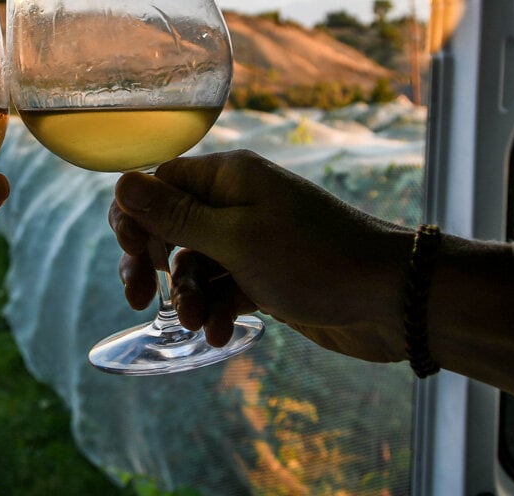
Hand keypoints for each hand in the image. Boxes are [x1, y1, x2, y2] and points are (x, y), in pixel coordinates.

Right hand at [110, 149, 409, 362]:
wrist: (393, 299)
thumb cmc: (316, 258)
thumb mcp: (235, 239)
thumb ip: (175, 215)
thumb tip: (120, 182)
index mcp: (228, 177)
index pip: (159, 184)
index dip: (135, 219)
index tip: (130, 256)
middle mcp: (236, 202)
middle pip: (170, 226)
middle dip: (152, 263)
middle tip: (138, 298)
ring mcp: (253, 240)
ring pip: (195, 264)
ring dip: (187, 296)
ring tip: (196, 325)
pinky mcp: (267, 275)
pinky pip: (223, 289)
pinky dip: (217, 311)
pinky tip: (220, 336)